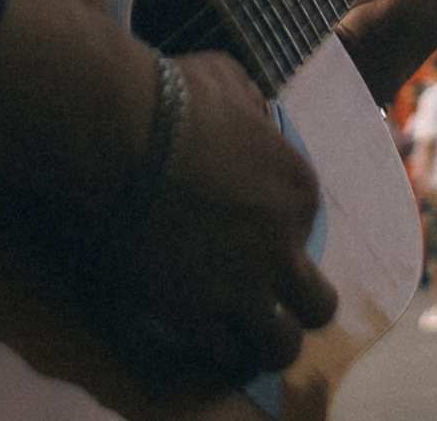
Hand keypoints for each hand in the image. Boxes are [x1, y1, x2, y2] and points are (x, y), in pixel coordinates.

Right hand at [106, 50, 336, 378]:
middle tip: (262, 298)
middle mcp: (283, 245)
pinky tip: (201, 337)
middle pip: (316, 304)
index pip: (305, 229)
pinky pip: (227, 356)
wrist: (121, 133)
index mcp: (298, 190)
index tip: (242, 228)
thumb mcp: (228, 79)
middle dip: (294, 304)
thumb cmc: (171, 95)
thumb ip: (251, 104)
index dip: (275, 232)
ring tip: (241, 336)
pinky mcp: (197, 314)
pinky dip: (219, 352)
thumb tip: (251, 112)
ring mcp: (243, 286)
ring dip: (265, 342)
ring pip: (282, 346)